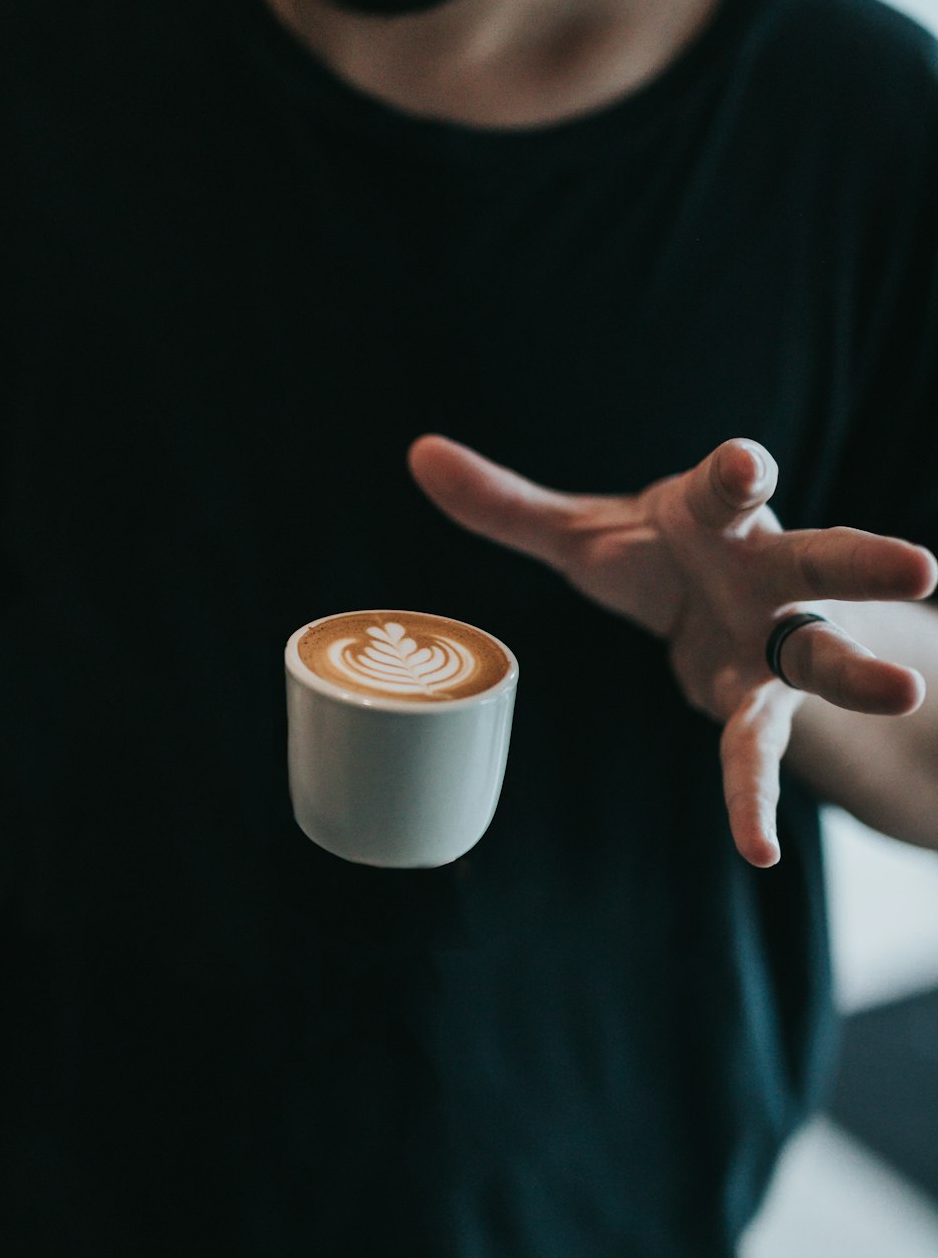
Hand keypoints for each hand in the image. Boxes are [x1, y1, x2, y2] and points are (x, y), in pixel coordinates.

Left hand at [406, 435, 937, 867]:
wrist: (706, 607)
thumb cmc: (655, 554)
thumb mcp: (582, 533)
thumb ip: (506, 504)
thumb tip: (417, 452)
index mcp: (721, 516)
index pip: (733, 486)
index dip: (738, 472)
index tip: (747, 462)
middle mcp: (766, 574)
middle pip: (822, 563)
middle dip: (866, 564)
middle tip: (921, 567)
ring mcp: (776, 644)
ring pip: (827, 658)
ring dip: (864, 676)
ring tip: (906, 693)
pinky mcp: (759, 704)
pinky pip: (757, 750)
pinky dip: (754, 797)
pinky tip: (758, 853)